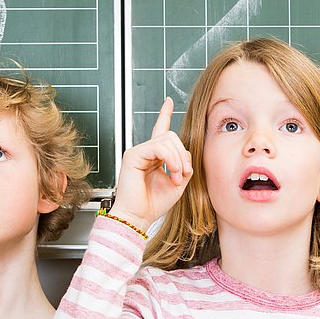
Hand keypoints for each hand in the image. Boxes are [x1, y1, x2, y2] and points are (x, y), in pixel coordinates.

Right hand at [108, 98, 192, 230]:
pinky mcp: (133, 154)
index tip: (169, 101)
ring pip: (167, 140)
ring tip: (177, 176)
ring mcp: (138, 152)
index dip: (165, 114)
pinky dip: (170, 159)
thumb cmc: (153, 204)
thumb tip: (186, 155)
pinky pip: (158, 147)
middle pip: (171, 136)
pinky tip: (171, 172)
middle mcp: (145, 152)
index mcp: (154, 157)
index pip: (160, 131)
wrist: (138, 217)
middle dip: (182, 153)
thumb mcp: (177, 183)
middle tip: (184, 173)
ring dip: (177, 159)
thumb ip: (183, 165)